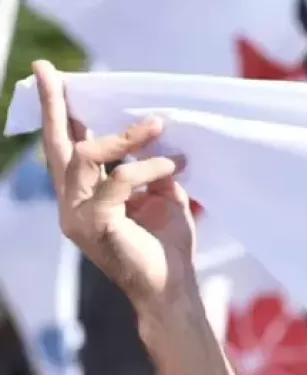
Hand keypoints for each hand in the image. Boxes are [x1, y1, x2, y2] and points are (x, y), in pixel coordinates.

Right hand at [33, 60, 197, 315]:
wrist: (173, 289)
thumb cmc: (168, 248)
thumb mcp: (164, 197)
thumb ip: (154, 169)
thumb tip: (156, 140)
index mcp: (83, 196)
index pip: (66, 148)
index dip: (61, 114)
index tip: (53, 78)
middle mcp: (71, 204)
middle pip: (57, 146)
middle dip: (55, 106)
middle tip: (50, 72)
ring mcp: (77, 216)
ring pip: (87, 157)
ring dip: (126, 137)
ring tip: (158, 125)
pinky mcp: (96, 224)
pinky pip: (118, 181)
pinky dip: (146, 168)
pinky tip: (172, 165)